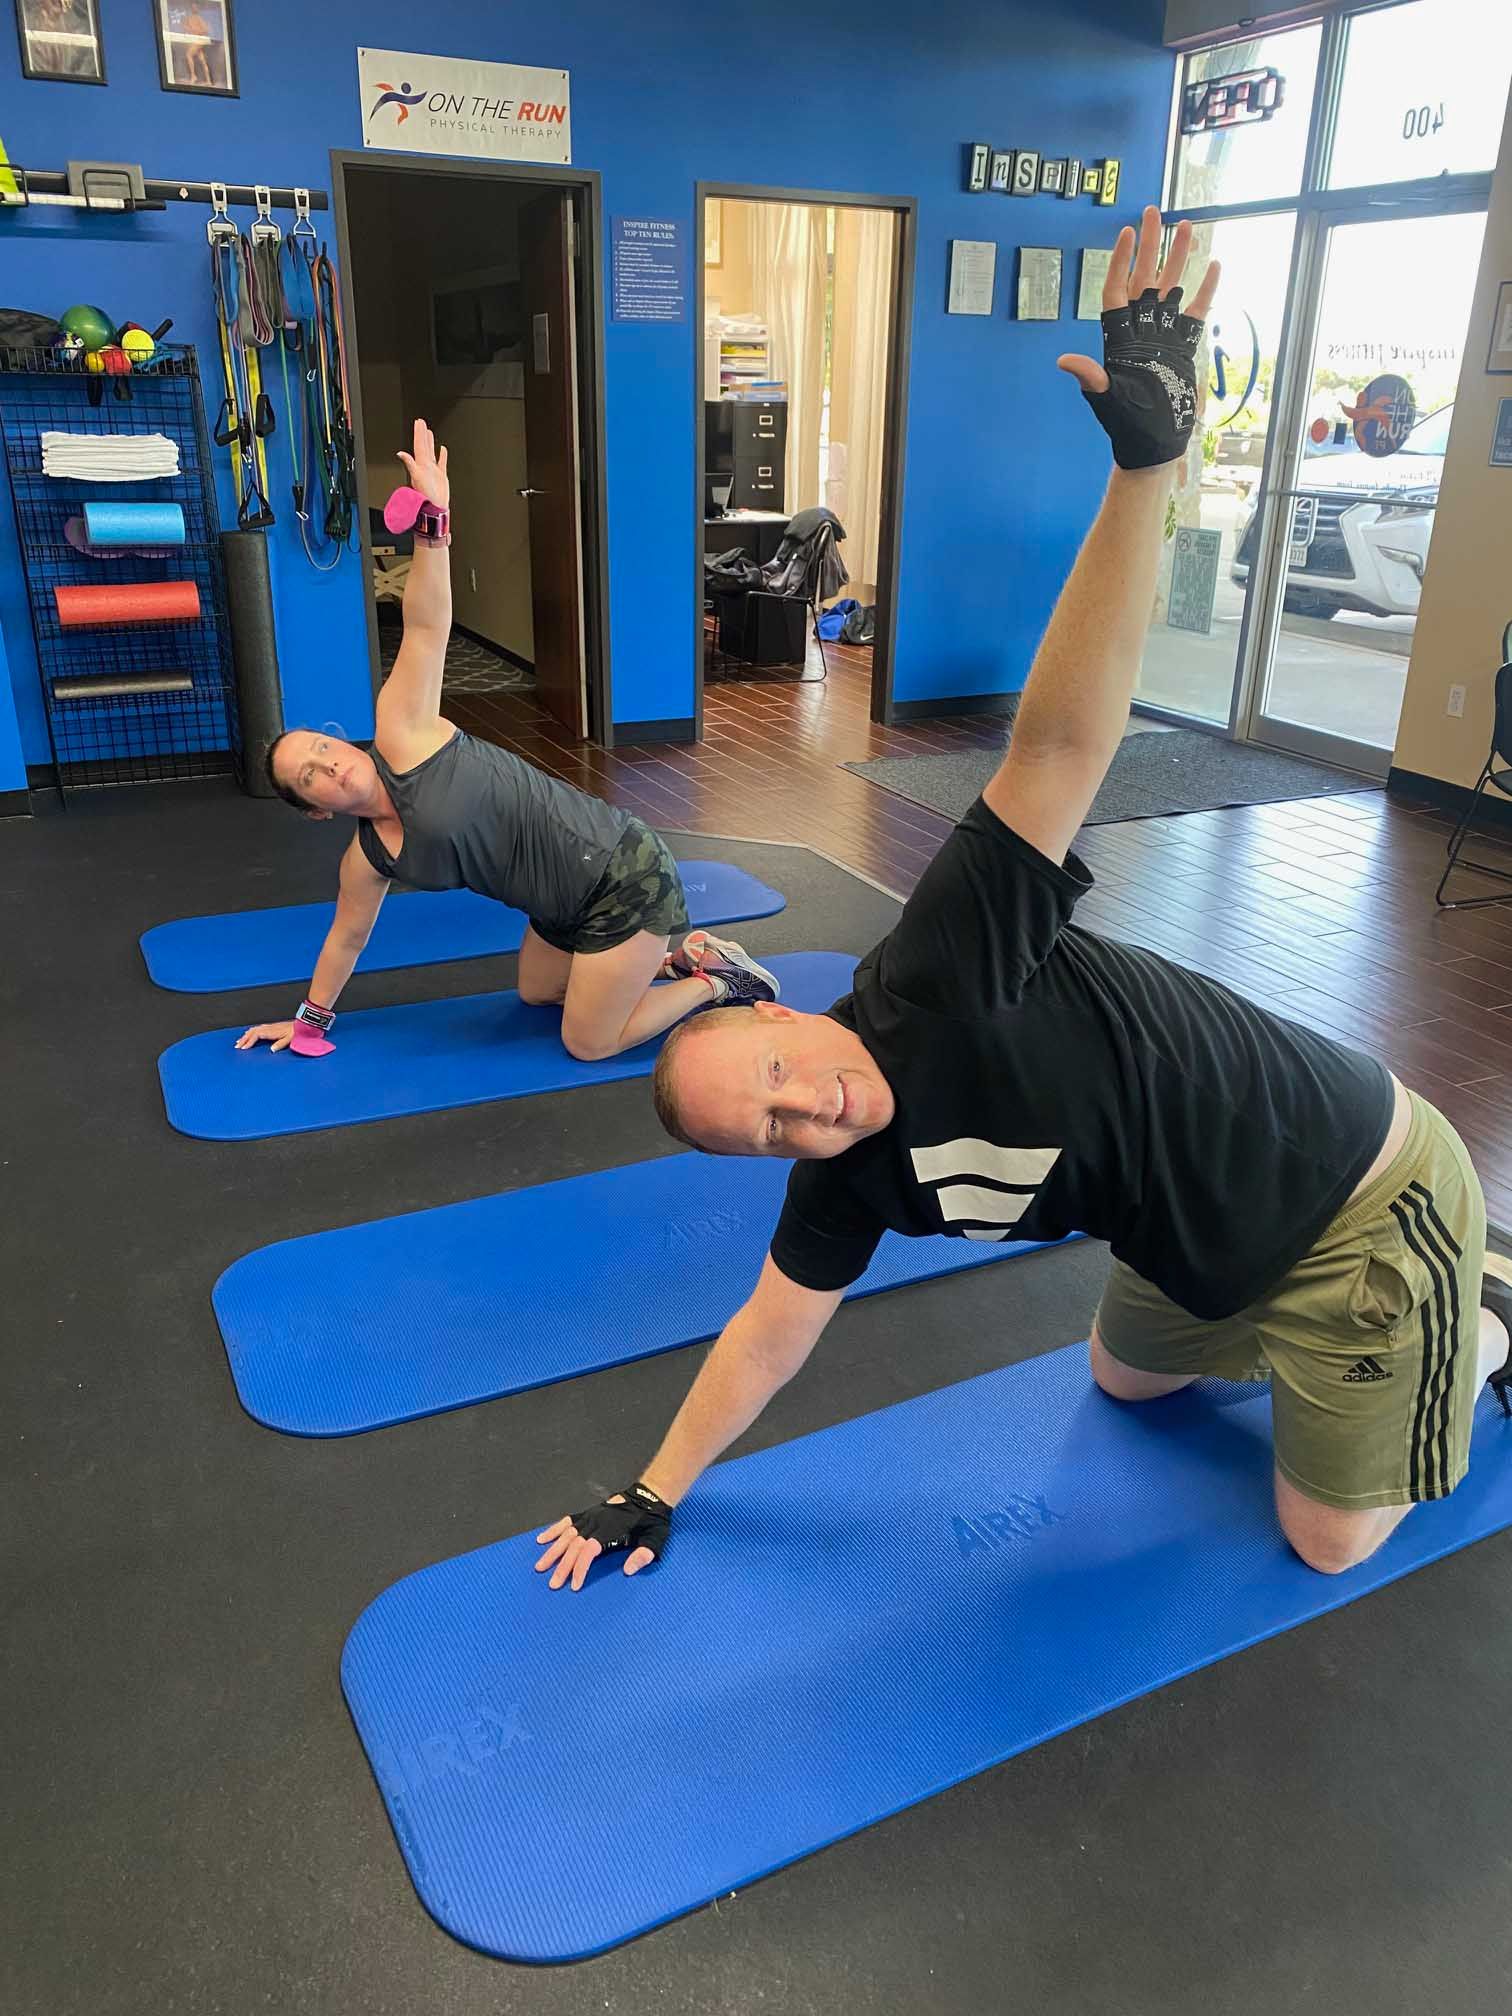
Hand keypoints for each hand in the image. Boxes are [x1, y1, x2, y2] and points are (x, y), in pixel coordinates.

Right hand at [235, 1020, 293, 1051]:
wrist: (300, 1025)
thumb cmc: (295, 1032)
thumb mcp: (289, 1039)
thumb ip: (280, 1044)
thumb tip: (272, 1049)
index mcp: (270, 1031)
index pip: (256, 1035)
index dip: (249, 1041)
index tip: (243, 1048)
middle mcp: (268, 1028)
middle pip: (251, 1032)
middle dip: (243, 1039)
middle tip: (237, 1046)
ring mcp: (268, 1027)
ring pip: (253, 1030)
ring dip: (245, 1036)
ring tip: (239, 1042)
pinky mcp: (270, 1027)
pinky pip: (256, 1029)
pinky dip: (250, 1033)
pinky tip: (248, 1034)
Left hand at [396, 417, 448, 508]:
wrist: (434, 508)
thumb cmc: (426, 495)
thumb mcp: (416, 477)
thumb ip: (409, 464)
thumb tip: (400, 453)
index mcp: (420, 464)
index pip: (419, 445)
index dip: (419, 433)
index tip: (419, 422)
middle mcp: (425, 466)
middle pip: (423, 446)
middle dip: (422, 434)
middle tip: (421, 423)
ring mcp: (433, 470)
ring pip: (431, 452)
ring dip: (430, 442)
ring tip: (428, 432)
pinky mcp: (441, 476)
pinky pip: (441, 463)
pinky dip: (442, 455)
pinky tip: (442, 449)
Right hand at [534, 1483, 671, 1591]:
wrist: (651, 1495)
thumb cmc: (653, 1520)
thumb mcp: (656, 1539)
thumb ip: (643, 1555)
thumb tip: (628, 1570)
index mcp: (611, 1530)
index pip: (588, 1551)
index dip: (579, 1568)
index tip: (574, 1585)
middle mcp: (596, 1522)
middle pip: (574, 1546)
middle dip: (562, 1566)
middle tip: (552, 1584)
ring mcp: (591, 1516)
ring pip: (566, 1535)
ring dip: (552, 1550)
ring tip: (540, 1566)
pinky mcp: (589, 1513)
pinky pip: (568, 1521)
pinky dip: (554, 1530)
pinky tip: (542, 1539)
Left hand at [1057, 205, 1220, 469]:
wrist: (1153, 447)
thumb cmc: (1127, 428)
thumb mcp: (1108, 401)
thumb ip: (1091, 379)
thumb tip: (1065, 362)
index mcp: (1118, 340)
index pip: (1116, 291)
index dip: (1120, 262)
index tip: (1125, 233)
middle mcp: (1140, 331)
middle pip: (1144, 279)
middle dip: (1150, 246)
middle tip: (1154, 211)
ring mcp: (1163, 337)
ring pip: (1172, 288)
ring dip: (1179, 257)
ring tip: (1188, 225)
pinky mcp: (1184, 348)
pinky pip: (1196, 313)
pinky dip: (1205, 290)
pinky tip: (1213, 265)